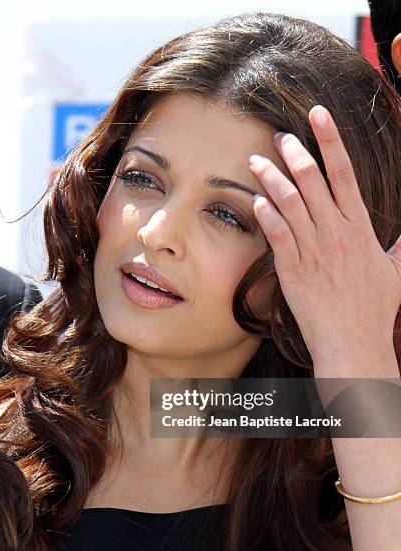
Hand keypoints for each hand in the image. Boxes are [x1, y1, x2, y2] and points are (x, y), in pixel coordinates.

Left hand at [248, 105, 400, 365]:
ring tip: (256, 162)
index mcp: (360, 229)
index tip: (318, 114)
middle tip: (279, 137)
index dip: (331, 141)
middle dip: (294, 153)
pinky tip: (256, 200)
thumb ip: (400, 248)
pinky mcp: (293, 271)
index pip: (344, 174)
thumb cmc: (374, 310)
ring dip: (271, 179)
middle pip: (313, 182)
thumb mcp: (396, 274)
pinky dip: (266, 215)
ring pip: (290, 204)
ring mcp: (314, 252)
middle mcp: (337, 234)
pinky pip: (277, 236)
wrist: (354, 343)